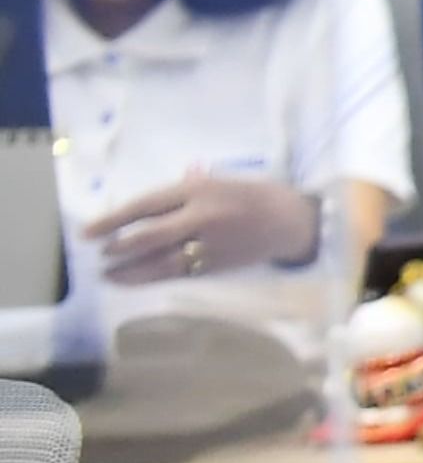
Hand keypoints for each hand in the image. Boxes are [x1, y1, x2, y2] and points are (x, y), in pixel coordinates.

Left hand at [90, 172, 321, 287]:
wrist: (294, 222)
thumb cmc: (256, 195)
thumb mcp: (221, 181)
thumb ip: (187, 189)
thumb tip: (151, 203)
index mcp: (201, 190)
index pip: (146, 205)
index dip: (113, 219)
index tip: (89, 230)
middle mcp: (202, 217)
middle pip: (149, 236)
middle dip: (118, 246)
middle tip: (100, 253)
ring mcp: (210, 244)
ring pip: (159, 262)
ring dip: (129, 270)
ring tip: (108, 275)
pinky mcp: (217, 265)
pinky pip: (177, 273)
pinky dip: (151, 278)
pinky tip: (135, 281)